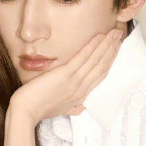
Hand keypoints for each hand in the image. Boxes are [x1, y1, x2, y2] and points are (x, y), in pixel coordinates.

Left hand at [9, 26, 123, 125]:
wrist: (25, 112)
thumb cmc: (38, 110)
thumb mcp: (59, 110)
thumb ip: (72, 108)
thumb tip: (80, 108)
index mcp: (81, 97)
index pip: (100, 76)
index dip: (109, 61)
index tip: (115, 49)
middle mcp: (81, 89)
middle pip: (102, 66)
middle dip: (112, 49)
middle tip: (119, 36)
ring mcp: (75, 82)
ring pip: (96, 60)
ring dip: (107, 44)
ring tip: (115, 32)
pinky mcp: (65, 76)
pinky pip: (82, 58)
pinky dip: (93, 46)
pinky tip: (100, 36)